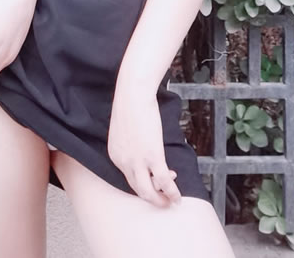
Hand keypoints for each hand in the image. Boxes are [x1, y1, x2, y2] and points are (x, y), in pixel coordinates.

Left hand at [107, 83, 181, 208]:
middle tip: (163, 200)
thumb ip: (131, 144)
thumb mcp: (125, 130)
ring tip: (172, 200)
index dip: (145, 182)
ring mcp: (137, 160)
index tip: (156, 178)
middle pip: (137, 188)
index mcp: (115, 155)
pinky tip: (178, 196)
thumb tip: (143, 148)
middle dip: (152, 197)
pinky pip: (163, 181)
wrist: (134, 93)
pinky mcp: (152, 156)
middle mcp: (123, 162)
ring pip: (149, 191)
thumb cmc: (131, 105)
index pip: (129, 178)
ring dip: (162, 199)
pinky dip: (172, 192)